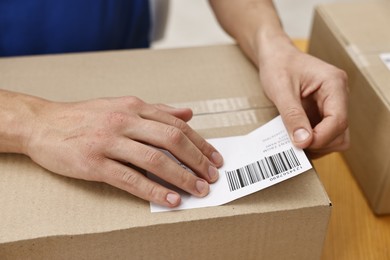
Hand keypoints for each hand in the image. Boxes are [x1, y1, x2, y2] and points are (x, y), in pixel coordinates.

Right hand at [24, 96, 222, 206]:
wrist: (43, 124)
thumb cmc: (85, 117)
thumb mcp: (122, 105)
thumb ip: (156, 110)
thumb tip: (187, 114)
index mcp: (133, 107)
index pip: (176, 125)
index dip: (199, 143)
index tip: (214, 158)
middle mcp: (124, 121)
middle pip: (171, 140)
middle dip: (197, 160)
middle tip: (211, 176)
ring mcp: (109, 142)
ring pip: (155, 159)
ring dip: (181, 176)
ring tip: (198, 189)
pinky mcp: (94, 163)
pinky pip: (130, 179)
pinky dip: (154, 190)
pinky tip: (170, 198)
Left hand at [257, 39, 348, 157]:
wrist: (274, 55)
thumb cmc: (278, 65)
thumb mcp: (280, 90)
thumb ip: (292, 115)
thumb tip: (303, 141)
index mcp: (334, 83)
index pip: (338, 120)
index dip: (321, 137)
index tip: (300, 144)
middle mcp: (338, 95)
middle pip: (341, 132)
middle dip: (319, 142)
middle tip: (295, 144)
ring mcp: (332, 104)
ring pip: (335, 137)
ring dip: (316, 144)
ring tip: (294, 141)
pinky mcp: (323, 112)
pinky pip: (323, 133)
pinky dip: (311, 140)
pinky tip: (295, 137)